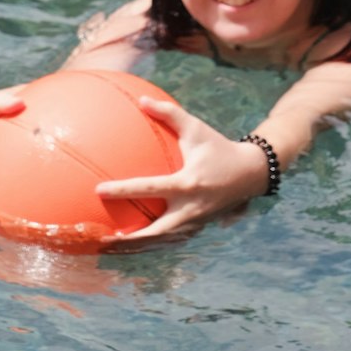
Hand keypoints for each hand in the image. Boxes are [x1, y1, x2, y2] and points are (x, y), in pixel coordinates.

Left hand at [95, 97, 269, 245]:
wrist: (251, 174)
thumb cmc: (219, 147)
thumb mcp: (196, 128)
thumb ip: (169, 113)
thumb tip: (141, 100)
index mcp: (187, 182)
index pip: (150, 187)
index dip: (123, 189)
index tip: (99, 189)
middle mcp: (190, 207)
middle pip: (154, 231)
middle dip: (128, 240)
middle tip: (101, 240)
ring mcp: (194, 222)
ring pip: (161, 242)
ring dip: (136, 248)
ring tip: (110, 250)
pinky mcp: (197, 229)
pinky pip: (170, 240)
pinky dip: (151, 246)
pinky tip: (131, 248)